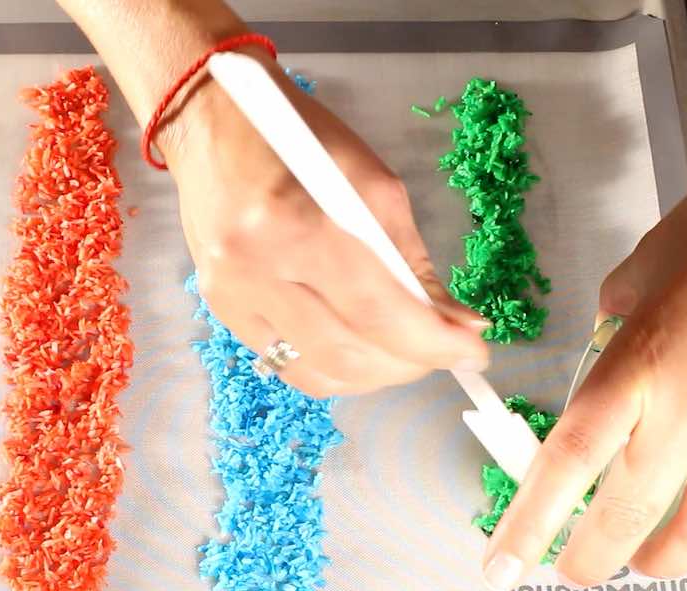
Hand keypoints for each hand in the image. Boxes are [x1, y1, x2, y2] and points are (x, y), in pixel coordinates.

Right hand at [162, 53, 489, 397]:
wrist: (212, 120)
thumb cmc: (297, 135)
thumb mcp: (371, 181)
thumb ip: (410, 258)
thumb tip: (455, 321)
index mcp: (296, 224)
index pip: (376, 311)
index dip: (433, 343)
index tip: (474, 352)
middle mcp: (256, 270)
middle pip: (349, 353)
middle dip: (411, 362)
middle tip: (445, 350)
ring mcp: (231, 295)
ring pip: (319, 374)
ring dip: (375, 374)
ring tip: (406, 352)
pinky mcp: (222, 308)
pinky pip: (287, 365)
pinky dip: (336, 369)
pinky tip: (362, 351)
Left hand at [481, 90, 686, 589]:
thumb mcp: (635, 280)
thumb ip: (610, 340)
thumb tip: (601, 375)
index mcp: (641, 363)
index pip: (570, 464)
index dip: (531, 524)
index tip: (504, 562)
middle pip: (629, 513)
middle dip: (591, 558)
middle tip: (572, 573)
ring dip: (661, 556)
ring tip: (636, 561)